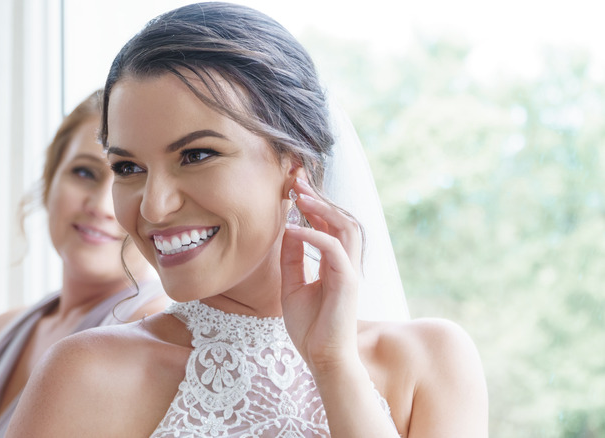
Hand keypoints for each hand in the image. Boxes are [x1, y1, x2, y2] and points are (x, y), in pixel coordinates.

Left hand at [280, 178, 362, 373]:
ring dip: (324, 208)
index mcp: (336, 263)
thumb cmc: (309, 327)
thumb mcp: (292, 285)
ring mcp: (350, 271)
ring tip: (300, 196)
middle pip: (342, 218)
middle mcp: (347, 263)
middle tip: (297, 180)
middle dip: (320, 197)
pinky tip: (294, 229)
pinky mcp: (348, 281)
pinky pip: (333, 249)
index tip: (294, 186)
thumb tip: (288, 229)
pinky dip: (313, 235)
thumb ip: (292, 258)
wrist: (321, 358)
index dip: (315, 203)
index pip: (330, 225)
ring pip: (347, 227)